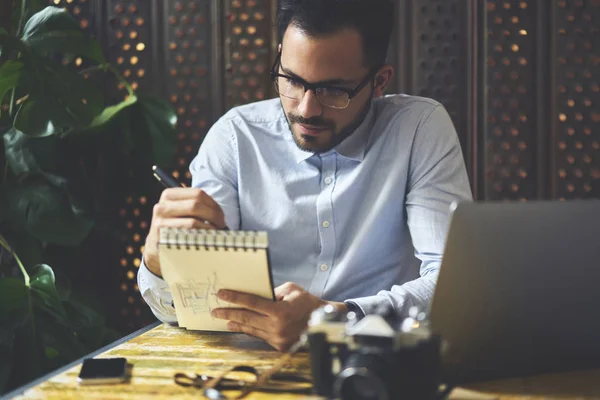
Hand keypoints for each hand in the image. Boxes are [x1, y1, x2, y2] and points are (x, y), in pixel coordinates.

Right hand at [143, 188, 225, 276]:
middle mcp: (162, 206)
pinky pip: (187, 237)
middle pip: (196, 205)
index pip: (198, 193)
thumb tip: (220, 213)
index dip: (214, 205)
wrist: (157, 248)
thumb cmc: (177, 227)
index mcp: (169, 195)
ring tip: (214, 234)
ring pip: (193, 222)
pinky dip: (200, 238)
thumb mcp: (183, 212)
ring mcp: (159, 222)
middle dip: (214, 215)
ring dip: (209, 229)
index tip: (221, 216)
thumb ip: (198, 206)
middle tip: (221, 225)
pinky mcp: (161, 237)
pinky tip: (205, 241)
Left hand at [211, 282, 347, 351]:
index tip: (221, 294)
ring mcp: (277, 338)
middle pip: (247, 318)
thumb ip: (272, 292)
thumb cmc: (307, 302)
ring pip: (251, 329)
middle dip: (229, 312)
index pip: (251, 303)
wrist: (322, 321)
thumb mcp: (291, 290)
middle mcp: (277, 327)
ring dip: (236, 323)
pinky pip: (259, 336)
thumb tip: (255, 296)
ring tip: (224, 319)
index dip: (235, 298)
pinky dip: (249, 330)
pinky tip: (240, 326)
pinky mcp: (279, 345)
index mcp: (280, 311)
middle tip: (215, 310)